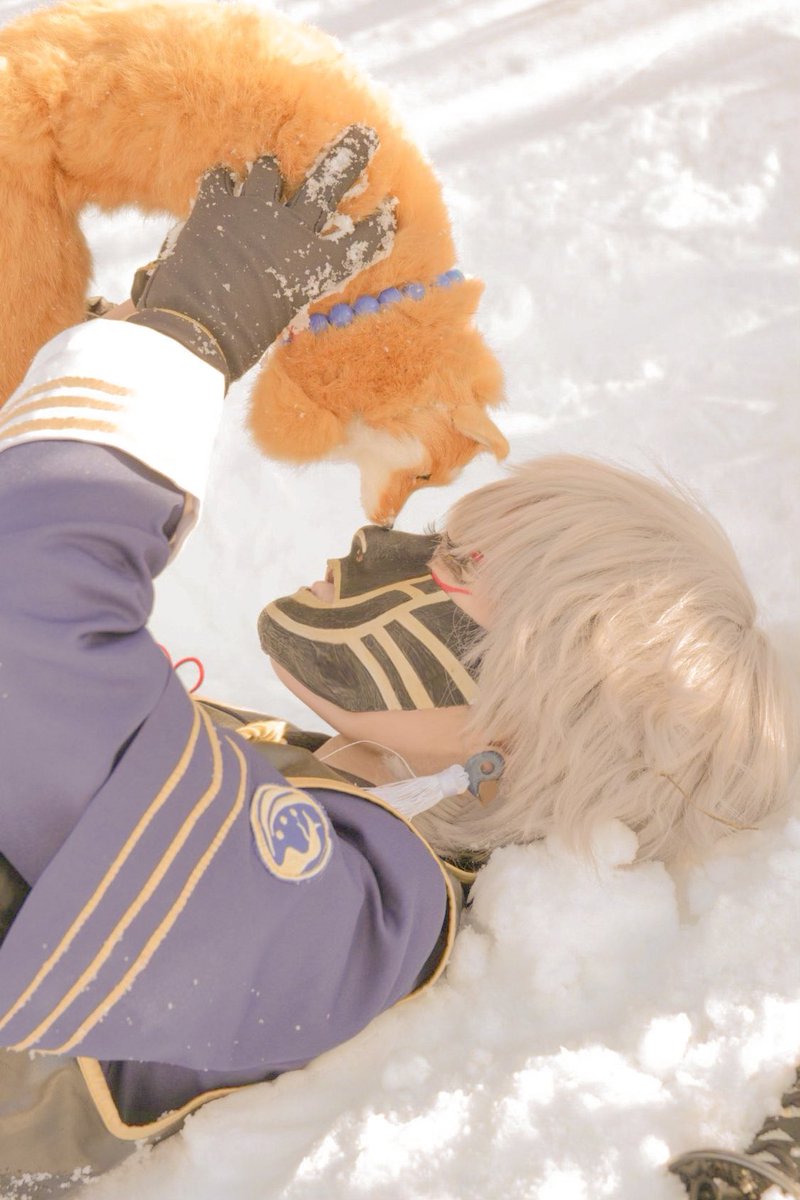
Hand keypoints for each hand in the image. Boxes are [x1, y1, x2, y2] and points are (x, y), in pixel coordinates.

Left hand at [130, 125, 393, 383]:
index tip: (390, 212)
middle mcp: (293, 232)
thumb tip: (293, 307)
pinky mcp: (216, 206)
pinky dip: (222, 183)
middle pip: (329, 182)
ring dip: (267, 172)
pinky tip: (221, 189)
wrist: (197, 330)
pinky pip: (221, 178)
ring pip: (268, 169)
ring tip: (264, 175)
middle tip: (364, 134)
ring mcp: (255, 212)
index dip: (379, 227)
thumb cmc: (242, 340)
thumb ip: (289, 297)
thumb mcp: (279, 320)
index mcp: (317, 268)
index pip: (362, 242)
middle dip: (350, 155)